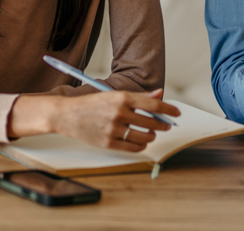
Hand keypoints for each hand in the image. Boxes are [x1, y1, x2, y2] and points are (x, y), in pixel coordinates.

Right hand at [50, 89, 180, 152]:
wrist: (67, 115)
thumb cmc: (92, 104)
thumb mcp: (114, 94)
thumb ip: (138, 96)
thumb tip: (159, 95)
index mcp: (122, 97)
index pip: (153, 104)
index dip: (169, 109)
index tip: (176, 112)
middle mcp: (118, 113)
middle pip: (152, 122)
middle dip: (163, 124)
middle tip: (167, 125)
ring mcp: (113, 129)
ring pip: (144, 136)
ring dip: (152, 136)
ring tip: (152, 133)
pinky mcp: (108, 143)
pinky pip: (132, 147)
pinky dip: (141, 145)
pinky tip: (142, 142)